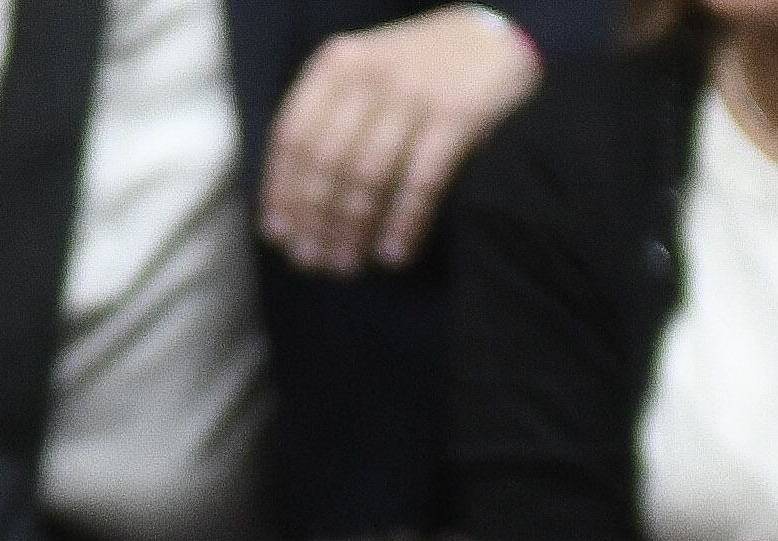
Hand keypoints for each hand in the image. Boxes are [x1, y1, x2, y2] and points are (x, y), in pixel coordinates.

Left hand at [262, 6, 540, 273]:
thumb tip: (292, 202)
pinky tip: (394, 253)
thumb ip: (329, 118)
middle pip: (327, 163)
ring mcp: (414, 94)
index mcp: (337, 65)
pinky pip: (420, 182)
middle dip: (316, 220)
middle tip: (314, 261)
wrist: (496, 38)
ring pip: (367, 177)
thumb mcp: (364, 72)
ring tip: (347, 265)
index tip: (281, 236)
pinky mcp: (457, 116)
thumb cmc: (420, 69)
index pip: (293, 136)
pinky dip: (403, 223)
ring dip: (353, 230)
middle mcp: (370, 75)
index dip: (283, 192)